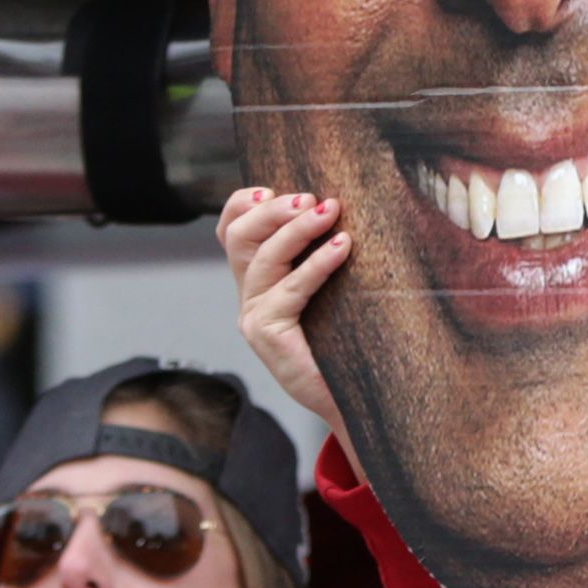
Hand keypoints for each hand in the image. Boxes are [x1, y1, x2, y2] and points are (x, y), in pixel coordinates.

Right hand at [220, 186, 351, 447]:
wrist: (355, 398)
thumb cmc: (350, 341)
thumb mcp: (334, 289)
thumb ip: (325, 253)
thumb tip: (343, 203)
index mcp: (258, 281)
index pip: (231, 231)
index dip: (242, 205)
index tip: (272, 188)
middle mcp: (249, 296)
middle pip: (240, 238)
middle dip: (273, 211)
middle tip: (311, 197)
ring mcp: (253, 316)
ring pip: (263, 259)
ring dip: (297, 229)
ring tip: (331, 210)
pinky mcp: (266, 334)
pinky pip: (289, 289)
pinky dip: (317, 263)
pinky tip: (342, 246)